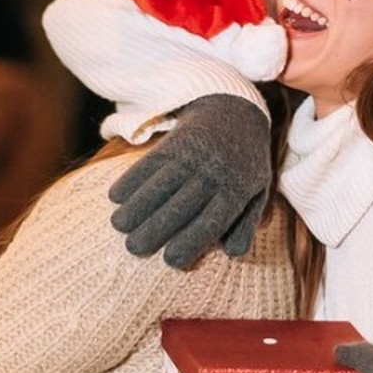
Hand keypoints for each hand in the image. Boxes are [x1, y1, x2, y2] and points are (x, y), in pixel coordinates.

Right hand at [110, 94, 271, 267]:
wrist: (235, 112)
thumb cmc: (244, 164)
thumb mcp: (258, 191)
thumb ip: (247, 223)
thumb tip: (233, 253)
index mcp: (235, 191)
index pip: (211, 222)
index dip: (190, 242)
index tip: (170, 260)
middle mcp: (212, 174)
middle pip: (180, 206)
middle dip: (155, 229)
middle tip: (134, 248)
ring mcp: (191, 157)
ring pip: (160, 184)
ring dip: (136, 206)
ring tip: (120, 225)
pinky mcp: (172, 143)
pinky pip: (149, 163)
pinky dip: (130, 179)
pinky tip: (115, 197)